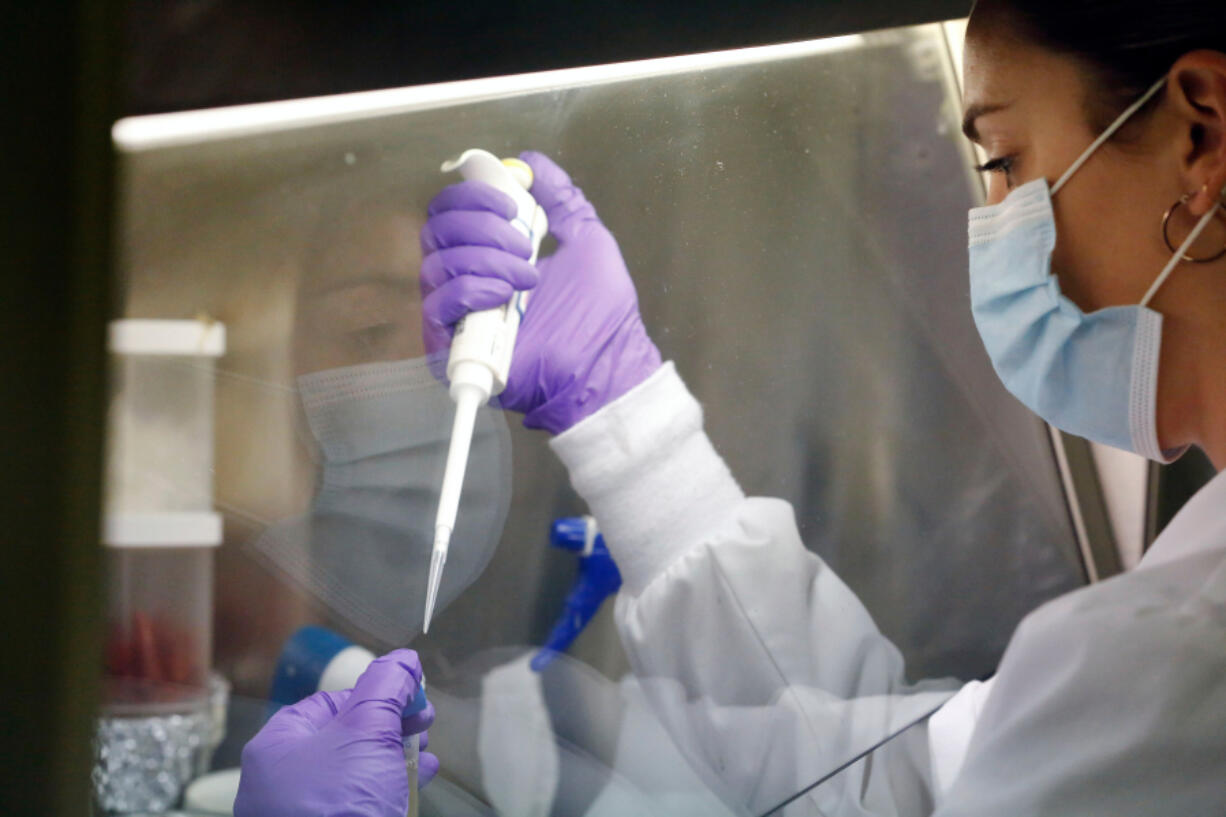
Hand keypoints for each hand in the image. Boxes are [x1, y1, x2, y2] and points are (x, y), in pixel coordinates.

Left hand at [234, 649, 437, 816]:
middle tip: (422, 720)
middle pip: (346, 735)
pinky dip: (390, 785)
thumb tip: (402, 660)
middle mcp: (284, 781)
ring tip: (424, 750)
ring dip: (395, 753)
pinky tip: (417, 779)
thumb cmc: (337, 806)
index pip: (329, 702)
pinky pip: (360, 801)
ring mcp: (305, 813)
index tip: (409, 694)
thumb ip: (386, 688)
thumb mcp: (368, 730)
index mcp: (277, 747)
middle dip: (391, 723)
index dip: (374, 694)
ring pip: (356, 770)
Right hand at [420, 151, 660, 433]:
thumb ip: (560, 198)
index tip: (513, 203)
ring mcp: (456, 314)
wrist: (604, 367)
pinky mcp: (449, 347)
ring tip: (527, 278)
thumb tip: (531, 163)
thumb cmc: (600, 314)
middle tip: (525, 246)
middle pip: (436, 229)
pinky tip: (505, 296)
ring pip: (436, 262)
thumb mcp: (587, 240)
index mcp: (490, 252)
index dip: (473, 195)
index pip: (453, 210)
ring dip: (485, 259)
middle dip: (481, 224)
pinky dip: (471, 289)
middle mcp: (466, 279)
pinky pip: (437, 303)